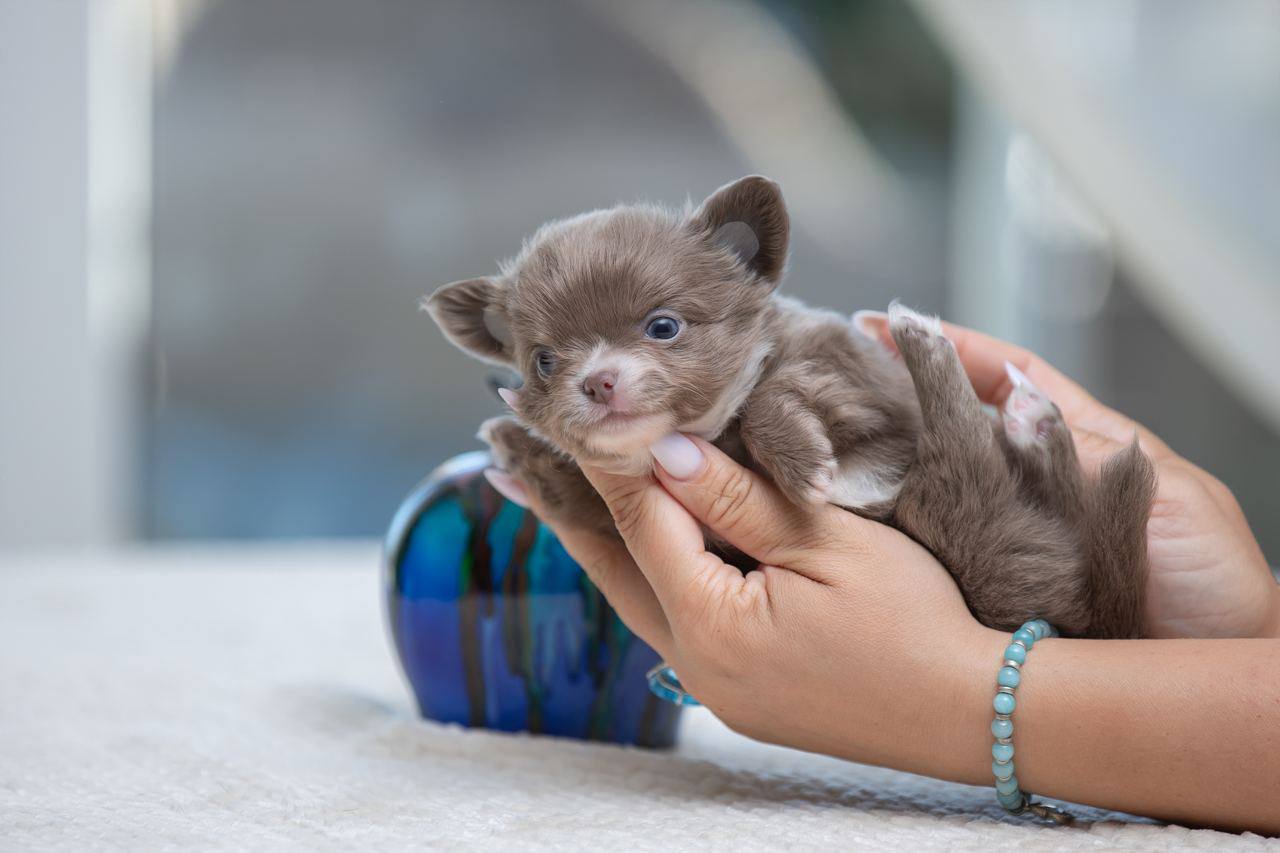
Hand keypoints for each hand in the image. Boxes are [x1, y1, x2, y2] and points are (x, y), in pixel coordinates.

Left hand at [503, 434, 997, 778]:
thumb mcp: (827, 543)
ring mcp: (716, 687)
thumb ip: (736, 498)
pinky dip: (647, 573)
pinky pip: (673, 621)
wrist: (973, 712)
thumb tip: (661, 452)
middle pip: (613, 568)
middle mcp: (696, 665)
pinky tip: (639, 549)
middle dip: (564, 509)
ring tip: (551, 496)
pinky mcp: (739, 692)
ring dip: (600, 542)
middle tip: (507, 461)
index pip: (639, 523)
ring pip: (636, 597)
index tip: (568, 413)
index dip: (605, 461)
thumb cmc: (914, 621)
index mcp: (711, 623)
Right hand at [855, 314, 1279, 638]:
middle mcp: (1029, 489)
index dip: (955, 347)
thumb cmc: (1212, 583)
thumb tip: (1010, 407)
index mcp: (1078, 447)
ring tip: (833, 447)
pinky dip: (901, 540)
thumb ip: (1086, 452)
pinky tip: (862, 528)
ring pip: (935, 488)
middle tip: (839, 384)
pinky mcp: (988, 592)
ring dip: (888, 469)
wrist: (1206, 675)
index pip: (1007, 378)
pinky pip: (937, 555)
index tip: (896, 323)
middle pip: (955, 428)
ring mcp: (1003, 539)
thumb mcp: (1167, 495)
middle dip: (900, 400)